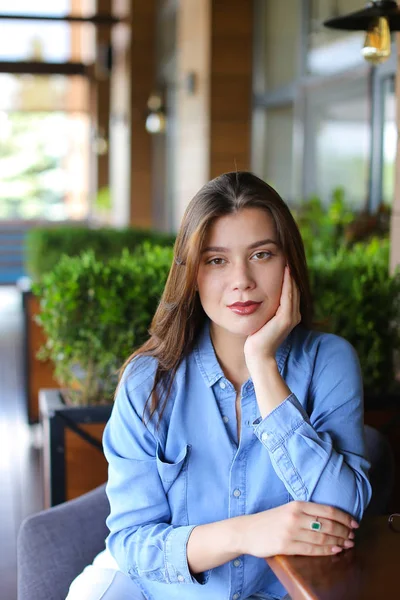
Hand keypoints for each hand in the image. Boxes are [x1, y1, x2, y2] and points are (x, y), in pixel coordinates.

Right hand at [240, 501, 357, 557]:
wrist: (247, 531)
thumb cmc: (269, 521)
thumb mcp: (287, 509)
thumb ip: (305, 511)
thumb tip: (330, 518)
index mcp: (297, 504)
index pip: (327, 510)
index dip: (344, 517)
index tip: (354, 523)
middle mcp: (295, 516)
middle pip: (327, 524)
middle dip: (344, 531)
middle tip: (353, 535)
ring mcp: (290, 532)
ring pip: (322, 537)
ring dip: (338, 541)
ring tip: (348, 543)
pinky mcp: (286, 546)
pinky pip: (312, 549)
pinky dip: (326, 550)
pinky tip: (335, 550)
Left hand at [244, 265, 300, 366]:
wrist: (257, 354)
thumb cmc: (256, 338)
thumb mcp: (262, 318)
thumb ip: (266, 308)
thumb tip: (257, 295)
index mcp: (289, 314)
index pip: (291, 291)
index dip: (289, 276)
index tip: (284, 260)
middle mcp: (294, 314)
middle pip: (295, 288)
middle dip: (291, 272)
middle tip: (288, 254)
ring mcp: (292, 316)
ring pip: (293, 289)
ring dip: (291, 273)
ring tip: (288, 258)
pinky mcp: (286, 318)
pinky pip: (289, 295)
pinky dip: (288, 282)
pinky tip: (286, 270)